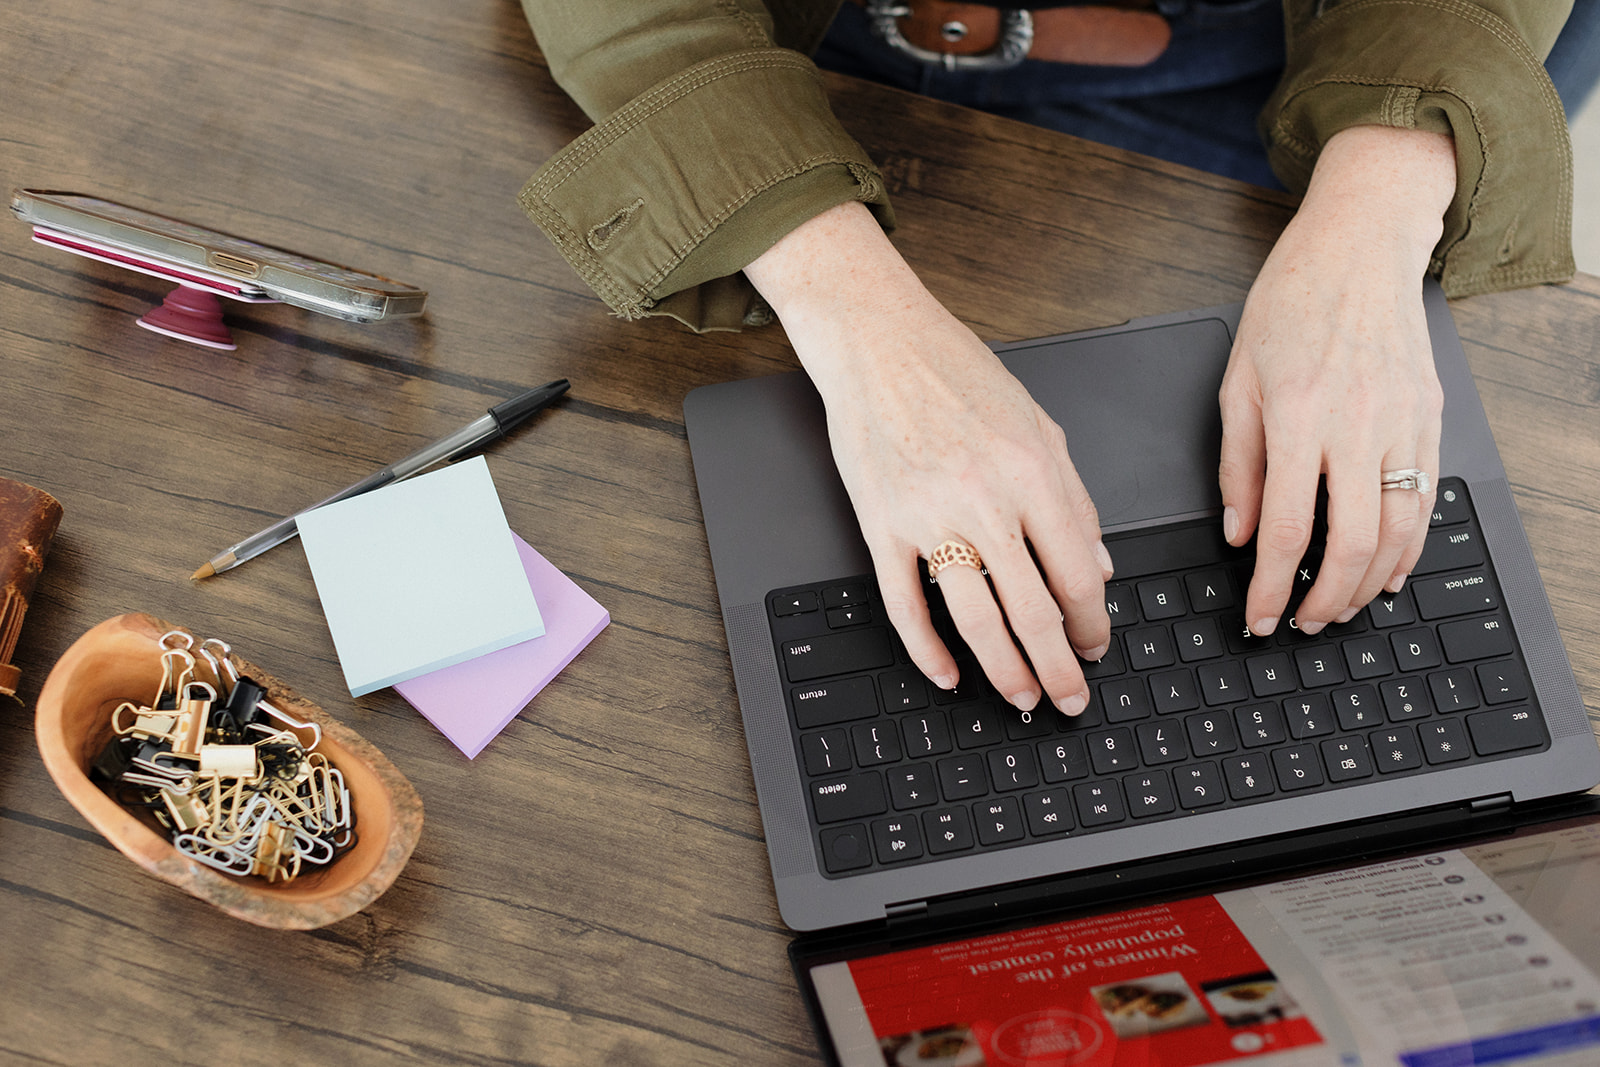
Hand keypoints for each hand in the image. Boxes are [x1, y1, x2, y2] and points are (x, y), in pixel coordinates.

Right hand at [745, 202, 1111, 713]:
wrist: (879, 340)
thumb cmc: (957, 374)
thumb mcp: (1038, 424)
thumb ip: (1074, 498)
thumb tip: (1097, 565)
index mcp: (1033, 471)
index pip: (1076, 572)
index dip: (1092, 622)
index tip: (1095, 645)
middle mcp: (985, 498)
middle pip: (1033, 608)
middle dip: (1059, 665)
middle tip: (1070, 697)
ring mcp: (929, 515)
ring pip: (975, 618)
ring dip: (1005, 670)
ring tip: (1022, 697)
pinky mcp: (881, 524)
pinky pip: (905, 603)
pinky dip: (926, 649)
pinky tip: (946, 674)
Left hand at [1219, 126, 1455, 634]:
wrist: (1360, 246)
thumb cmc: (1292, 303)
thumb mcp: (1238, 379)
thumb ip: (1237, 462)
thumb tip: (1236, 530)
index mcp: (1299, 415)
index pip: (1283, 526)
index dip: (1269, 585)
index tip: (1259, 616)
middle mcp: (1357, 423)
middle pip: (1350, 543)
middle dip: (1324, 599)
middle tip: (1301, 624)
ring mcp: (1403, 421)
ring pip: (1398, 532)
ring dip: (1367, 584)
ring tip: (1338, 608)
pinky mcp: (1430, 416)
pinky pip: (1426, 500)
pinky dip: (1409, 548)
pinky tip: (1385, 572)